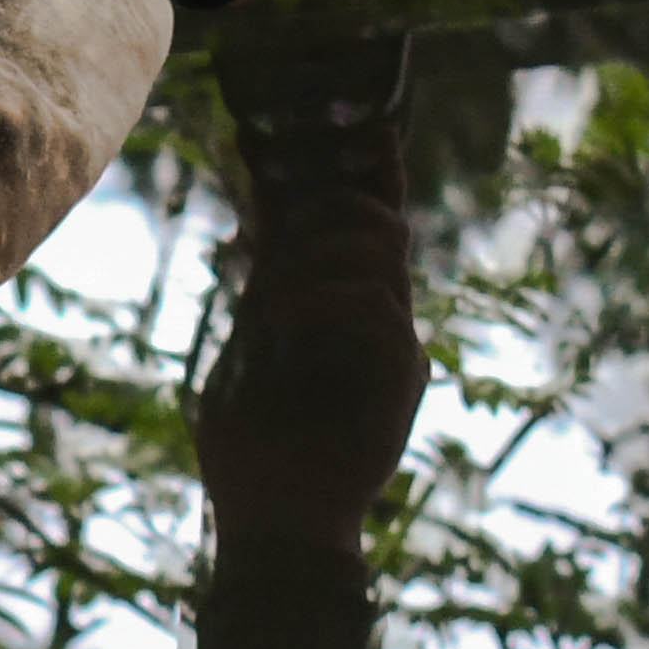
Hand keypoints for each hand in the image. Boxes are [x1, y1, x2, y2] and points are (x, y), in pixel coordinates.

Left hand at [195, 31, 426, 551]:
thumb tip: (255, 227)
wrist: (276, 525)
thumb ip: (264, 291)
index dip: (376, 174)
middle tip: (290, 221)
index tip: (373, 122)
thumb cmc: (253, 451)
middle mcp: (379, 324)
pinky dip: (324, 297)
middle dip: (336, 203)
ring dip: (316, 254)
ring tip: (272, 294)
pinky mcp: (401, 377)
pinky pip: (377, 306)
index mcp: (345, 315)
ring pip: (377, 254)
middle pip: (379, 225)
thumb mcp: (247, 353)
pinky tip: (282, 316)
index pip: (370, 229)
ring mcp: (394, 348)